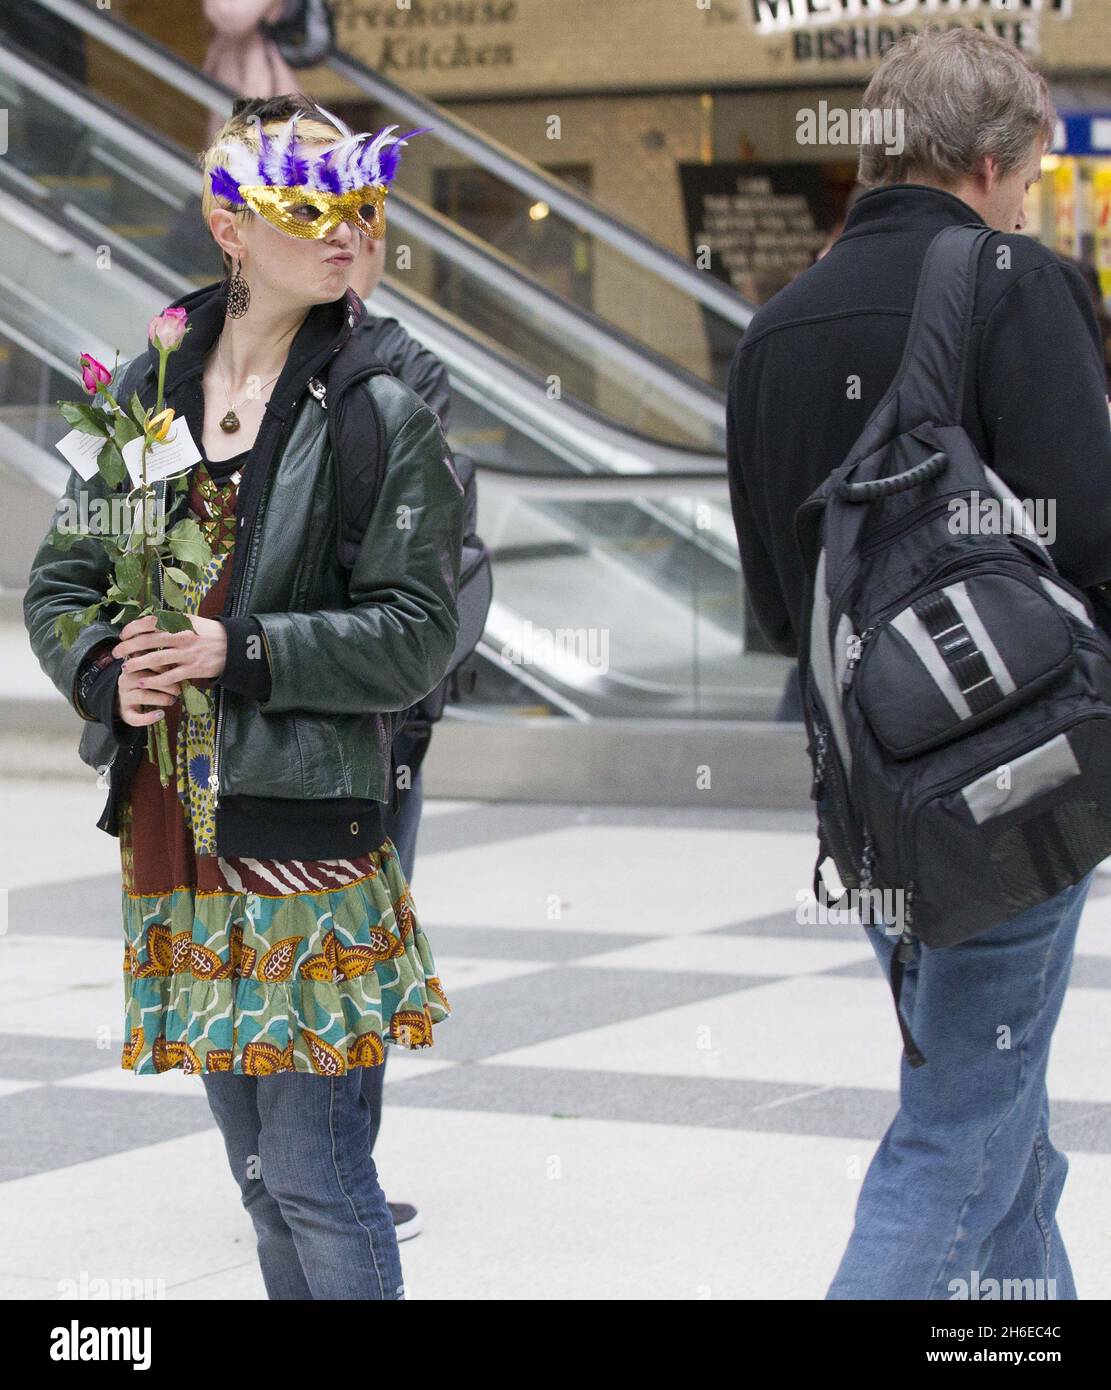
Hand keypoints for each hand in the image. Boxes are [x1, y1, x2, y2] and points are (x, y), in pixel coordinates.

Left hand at [112, 613, 226, 710]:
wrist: (234, 646)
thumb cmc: (210, 633)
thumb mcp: (191, 620)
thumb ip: (171, 621)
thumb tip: (148, 621)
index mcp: (179, 622)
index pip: (148, 623)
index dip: (131, 630)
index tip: (123, 636)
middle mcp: (181, 636)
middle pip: (147, 641)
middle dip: (127, 648)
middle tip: (117, 653)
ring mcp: (187, 654)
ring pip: (155, 659)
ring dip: (137, 664)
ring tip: (125, 668)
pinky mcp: (193, 669)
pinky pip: (169, 676)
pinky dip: (154, 680)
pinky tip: (143, 682)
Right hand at [115, 660, 177, 727]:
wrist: (126, 701)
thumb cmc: (145, 683)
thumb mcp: (150, 672)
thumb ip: (161, 667)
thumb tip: (180, 667)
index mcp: (132, 667)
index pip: (146, 663)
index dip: (162, 667)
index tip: (175, 672)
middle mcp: (125, 681)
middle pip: (145, 679)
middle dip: (166, 685)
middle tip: (178, 690)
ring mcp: (124, 697)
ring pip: (142, 696)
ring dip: (161, 698)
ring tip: (172, 701)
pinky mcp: (125, 713)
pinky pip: (135, 717)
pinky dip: (149, 717)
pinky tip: (161, 714)